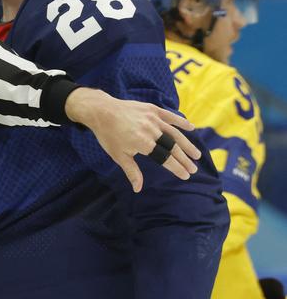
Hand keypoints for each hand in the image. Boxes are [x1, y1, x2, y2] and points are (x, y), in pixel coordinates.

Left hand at [64, 88, 200, 192]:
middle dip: (185, 159)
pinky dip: (181, 121)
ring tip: (197, 155)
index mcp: (143, 143)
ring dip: (187, 144)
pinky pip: (170, 116)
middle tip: (194, 169)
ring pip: (175, 133)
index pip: (165, 158)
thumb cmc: (108, 135)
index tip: (186, 175)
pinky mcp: (152, 109)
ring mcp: (153, 119)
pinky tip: (191, 127)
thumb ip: (132, 171)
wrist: (101, 111)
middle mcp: (151, 130)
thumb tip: (138, 189)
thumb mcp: (118, 155)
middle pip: (173, 147)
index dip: (177, 168)